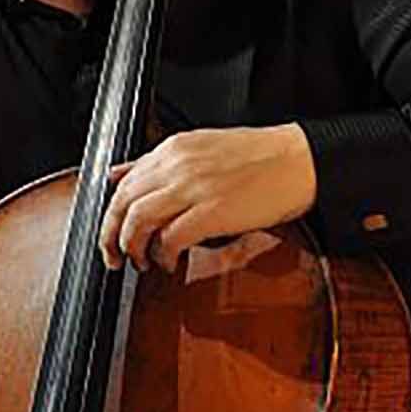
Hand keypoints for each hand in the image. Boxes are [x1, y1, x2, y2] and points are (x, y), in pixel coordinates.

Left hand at [97, 124, 316, 272]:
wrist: (300, 161)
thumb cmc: (257, 158)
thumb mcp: (199, 147)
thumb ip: (155, 162)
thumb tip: (117, 174)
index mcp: (173, 149)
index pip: (123, 183)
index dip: (110, 214)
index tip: (110, 233)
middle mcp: (177, 165)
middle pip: (123, 203)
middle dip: (110, 236)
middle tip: (114, 257)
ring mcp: (194, 187)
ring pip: (139, 221)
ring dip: (133, 248)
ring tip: (141, 263)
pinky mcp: (213, 211)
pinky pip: (171, 238)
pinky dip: (163, 255)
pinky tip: (169, 263)